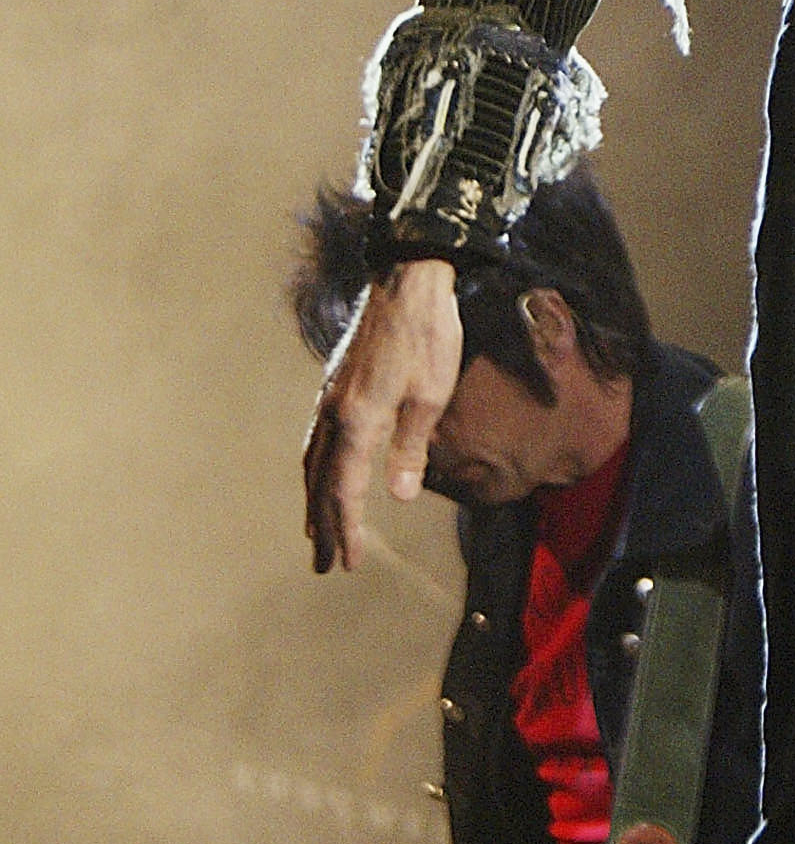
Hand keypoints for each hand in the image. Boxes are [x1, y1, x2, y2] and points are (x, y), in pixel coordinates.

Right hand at [303, 256, 460, 574]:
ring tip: (314, 531)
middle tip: (323, 565)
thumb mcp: (432, 394)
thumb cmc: (428, 334)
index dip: (345, 527)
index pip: (344, 489)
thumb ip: (412, 446)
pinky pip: (315, 438)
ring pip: (312, 461)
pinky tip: (321, 473)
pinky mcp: (333, 382)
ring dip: (313, 500)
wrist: (407, 278)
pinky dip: (314, 468)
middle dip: (323, 525)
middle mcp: (334, 412)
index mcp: (358, 419)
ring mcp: (328, 396)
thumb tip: (401, 496)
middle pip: (321, 482)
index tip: (348, 561)